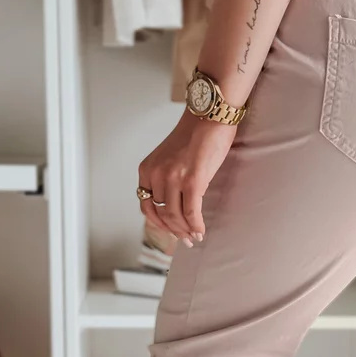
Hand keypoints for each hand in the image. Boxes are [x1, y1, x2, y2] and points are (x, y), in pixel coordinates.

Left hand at [137, 111, 235, 246]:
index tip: (170, 231)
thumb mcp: (170, 158)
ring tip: (195, 238)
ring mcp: (172, 179)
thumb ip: (167, 179)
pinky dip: (196, 226)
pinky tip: (201, 232)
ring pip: (176, 216)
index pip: (146, 205)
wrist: (209, 116)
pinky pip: (191, 213)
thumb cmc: (195, 134)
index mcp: (147, 169)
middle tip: (186, 240)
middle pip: (162, 214)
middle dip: (175, 231)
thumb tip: (176, 206)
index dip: (158, 223)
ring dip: (186, 231)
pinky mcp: (192, 181)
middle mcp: (155, 175)